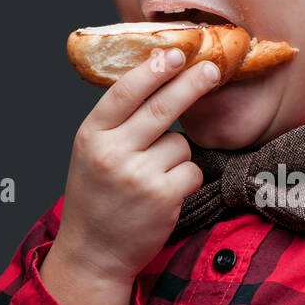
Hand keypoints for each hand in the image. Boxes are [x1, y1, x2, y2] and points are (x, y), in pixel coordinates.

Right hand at [56, 47, 220, 281]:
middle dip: (192, 84)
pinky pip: (192, 171)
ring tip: (153, 177)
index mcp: (91, 135)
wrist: (94, 253)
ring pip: (181, 143)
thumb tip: (158, 78)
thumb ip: (116, 122)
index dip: (153, 69)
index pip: (125, 92)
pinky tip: (165, 193)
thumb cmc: (96, 198)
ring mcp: (138, 176)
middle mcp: (113, 152)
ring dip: (176, 156)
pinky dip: (186, 179)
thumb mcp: (91, 152)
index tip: (175, 52)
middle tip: (213, 69)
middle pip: (163, 107)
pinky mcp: (163, 197)